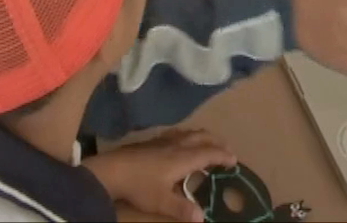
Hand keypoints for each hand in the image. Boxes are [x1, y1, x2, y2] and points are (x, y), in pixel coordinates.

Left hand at [84, 128, 234, 222]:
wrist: (112, 169)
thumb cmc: (139, 185)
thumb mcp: (161, 202)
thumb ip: (182, 209)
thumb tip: (202, 219)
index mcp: (182, 158)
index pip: (208, 153)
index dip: (222, 156)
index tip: (234, 160)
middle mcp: (176, 145)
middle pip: (201, 137)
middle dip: (216, 142)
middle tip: (226, 149)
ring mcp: (163, 141)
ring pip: (188, 132)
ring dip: (202, 136)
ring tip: (208, 142)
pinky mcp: (151, 141)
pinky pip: (176, 133)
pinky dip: (186, 135)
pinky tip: (180, 140)